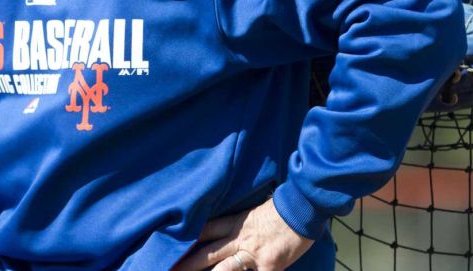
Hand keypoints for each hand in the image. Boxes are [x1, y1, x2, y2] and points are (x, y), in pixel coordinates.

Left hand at [172, 199, 313, 270]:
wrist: (302, 207)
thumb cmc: (281, 207)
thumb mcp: (254, 209)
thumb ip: (240, 220)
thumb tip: (231, 225)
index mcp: (235, 222)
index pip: (205, 230)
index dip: (187, 239)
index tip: (170, 245)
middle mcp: (239, 239)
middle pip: (207, 253)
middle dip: (187, 264)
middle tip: (170, 268)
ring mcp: (252, 254)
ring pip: (223, 269)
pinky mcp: (269, 266)